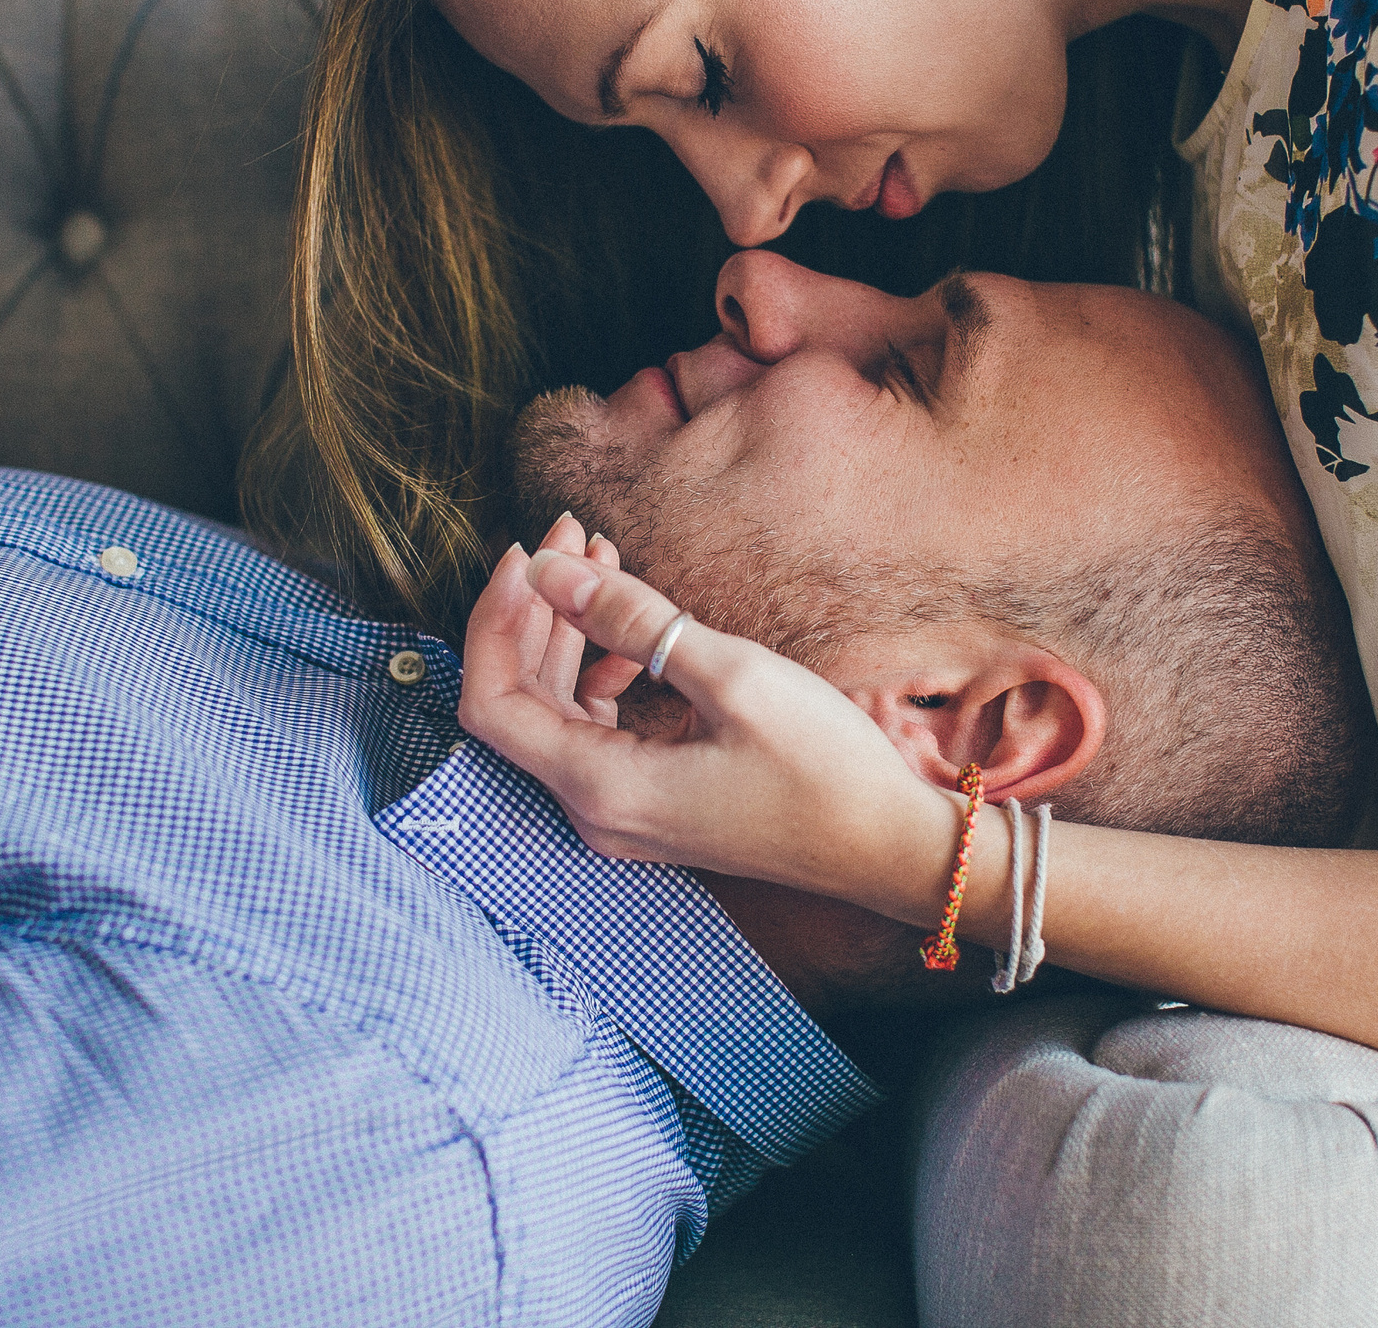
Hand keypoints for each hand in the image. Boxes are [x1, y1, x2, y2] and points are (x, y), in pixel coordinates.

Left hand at [457, 534, 963, 925]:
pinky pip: (594, 725)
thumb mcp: (731, 676)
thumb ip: (632, 621)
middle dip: (535, 608)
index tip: (528, 553)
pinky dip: (599, 665)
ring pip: (554, 707)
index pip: (490, 701)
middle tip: (571, 532)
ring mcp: (621, 809)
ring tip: (601, 558)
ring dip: (567, 630)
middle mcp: (595, 809)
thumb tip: (551, 571)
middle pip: (517, 699)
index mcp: (600, 788)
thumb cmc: (824, 769)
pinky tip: (633, 626)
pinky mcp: (650, 798)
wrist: (888, 845)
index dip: (494, 619)